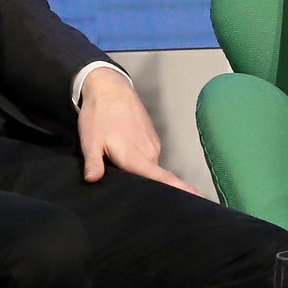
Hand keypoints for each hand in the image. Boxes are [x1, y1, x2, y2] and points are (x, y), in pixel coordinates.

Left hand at [77, 67, 200, 194]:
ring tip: (124, 175)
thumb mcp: (90, 140)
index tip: (197, 197)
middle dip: (150, 190)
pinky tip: (126, 160)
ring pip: (151, 168)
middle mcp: (149, 152)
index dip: (179, 188)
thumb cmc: (99, 115)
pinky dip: (141, 163)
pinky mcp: (152, 138)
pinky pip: (149, 158)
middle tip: (136, 199)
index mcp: (135, 156)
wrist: (110, 88)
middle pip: (155, 178)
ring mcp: (152, 144)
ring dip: (142, 174)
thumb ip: (93, 162)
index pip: (161, 177)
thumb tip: (92, 180)